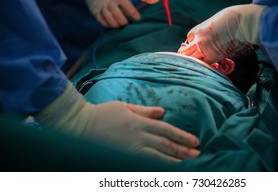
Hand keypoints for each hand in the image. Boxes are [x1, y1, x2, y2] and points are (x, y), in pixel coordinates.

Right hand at [50, 0, 140, 27]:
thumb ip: (124, 3)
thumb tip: (132, 14)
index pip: (127, 5)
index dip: (133, 13)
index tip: (138, 19)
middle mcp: (109, 0)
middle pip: (117, 14)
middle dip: (123, 21)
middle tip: (126, 24)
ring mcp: (100, 6)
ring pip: (109, 18)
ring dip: (115, 24)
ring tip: (119, 26)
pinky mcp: (94, 10)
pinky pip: (101, 20)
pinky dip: (106, 24)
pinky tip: (110, 26)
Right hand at [85, 101, 199, 161]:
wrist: (80, 125)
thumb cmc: (102, 114)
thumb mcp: (125, 107)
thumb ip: (144, 111)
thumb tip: (162, 112)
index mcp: (140, 122)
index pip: (166, 130)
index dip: (182, 136)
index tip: (195, 141)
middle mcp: (138, 136)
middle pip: (166, 145)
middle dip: (183, 150)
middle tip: (198, 155)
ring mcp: (131, 149)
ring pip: (158, 158)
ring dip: (175, 161)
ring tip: (189, 165)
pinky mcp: (123, 159)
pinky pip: (144, 165)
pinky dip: (157, 168)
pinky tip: (166, 170)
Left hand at [178, 4, 266, 63]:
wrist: (243, 22)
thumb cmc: (231, 19)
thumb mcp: (213, 23)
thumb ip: (206, 32)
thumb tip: (205, 42)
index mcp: (197, 30)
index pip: (188, 39)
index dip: (193, 42)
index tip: (199, 43)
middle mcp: (198, 40)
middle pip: (184, 53)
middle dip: (186, 55)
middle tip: (190, 58)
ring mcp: (205, 49)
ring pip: (192, 60)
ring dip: (194, 61)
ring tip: (198, 63)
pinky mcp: (214, 56)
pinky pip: (205, 64)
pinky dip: (206, 64)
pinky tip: (210, 63)